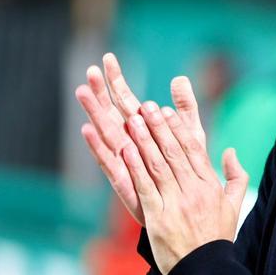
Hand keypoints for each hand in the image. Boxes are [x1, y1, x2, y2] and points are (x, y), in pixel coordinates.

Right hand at [74, 52, 206, 225]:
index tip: (108, 58)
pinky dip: (98, 146)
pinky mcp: (125, 183)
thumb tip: (180, 78)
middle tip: (91, 69)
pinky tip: (87, 130)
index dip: (118, 80)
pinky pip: (109, 162)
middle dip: (102, 91)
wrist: (187, 216)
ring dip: (94, 112)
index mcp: (144, 132)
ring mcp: (125, 163)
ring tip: (83, 91)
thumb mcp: (192, 136)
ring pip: (107, 133)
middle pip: (112, 112)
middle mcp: (130, 144)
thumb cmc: (188, 175)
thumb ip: (186, 109)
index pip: (126, 100)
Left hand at [121, 99, 249, 274]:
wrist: (206, 271)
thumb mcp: (234, 205)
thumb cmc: (217, 237)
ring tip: (133, 120)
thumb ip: (236, 176)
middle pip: (174, 152)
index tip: (166, 110)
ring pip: (158, 165)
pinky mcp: (158, 217)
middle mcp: (194, 191)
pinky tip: (127, 150)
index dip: (177, 128)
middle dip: (158, 127)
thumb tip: (230, 151)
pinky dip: (135, 167)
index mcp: (210, 185)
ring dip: (144, 140)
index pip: (193, 150)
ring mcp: (176, 203)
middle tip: (146, 106)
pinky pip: (146, 187)